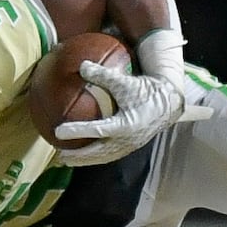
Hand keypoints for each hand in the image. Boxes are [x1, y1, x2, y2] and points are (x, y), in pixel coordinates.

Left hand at [54, 62, 212, 166]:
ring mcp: (129, 145)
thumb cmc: (146, 90)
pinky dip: (94, 157)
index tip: (58, 131)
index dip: (76, 131)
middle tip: (58, 155)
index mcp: (125, 124)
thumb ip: (103, 75)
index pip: (97, 130)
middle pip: (97, 152)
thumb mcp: (125, 81)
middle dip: (77, 155)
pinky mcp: (130, 147)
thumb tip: (81, 65)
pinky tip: (83, 156)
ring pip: (102, 157)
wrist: (168, 102)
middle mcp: (126, 139)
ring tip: (65, 160)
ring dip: (84, 160)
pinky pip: (109, 156)